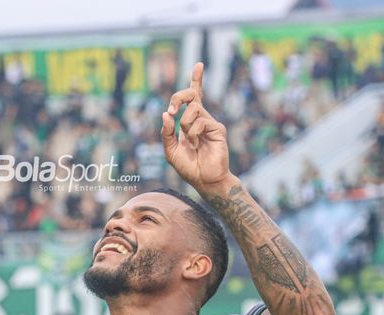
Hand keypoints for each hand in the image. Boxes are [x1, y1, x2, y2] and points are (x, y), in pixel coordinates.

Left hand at [161, 62, 233, 196]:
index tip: (199, 65)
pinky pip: (200, 122)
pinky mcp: (218, 129)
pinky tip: (197, 144)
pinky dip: (193, 134)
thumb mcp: (170, 151)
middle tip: (172, 110)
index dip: (196, 80)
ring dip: (184, 124)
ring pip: (193, 109)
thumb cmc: (189, 167)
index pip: (193, 97)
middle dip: (179, 97)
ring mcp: (210, 123)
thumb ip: (166, 133)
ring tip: (190, 141)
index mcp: (190, 121)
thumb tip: (166, 114)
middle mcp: (201, 119)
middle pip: (191, 95)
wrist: (205, 180)